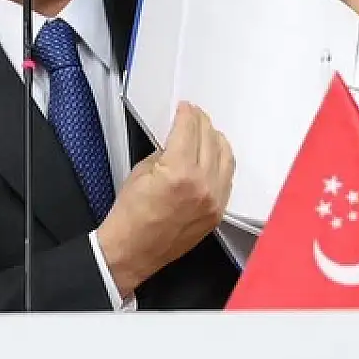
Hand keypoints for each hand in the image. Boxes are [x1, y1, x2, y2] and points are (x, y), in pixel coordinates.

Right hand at [96, 101, 234, 293]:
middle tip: (194, 115)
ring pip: (226, 156)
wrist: (133, 251)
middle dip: (201, 122)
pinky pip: (228, 178)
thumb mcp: (141, 171)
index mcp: (180, 171)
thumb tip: (179, 137)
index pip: (190, 130)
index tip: (185, 107)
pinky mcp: (218, 211)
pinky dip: (222, 162)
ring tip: (206, 132)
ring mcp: (214, 199)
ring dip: (216, 139)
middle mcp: (203, 184)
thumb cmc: (130, 213)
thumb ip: (165, 150)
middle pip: (211, 139)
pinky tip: (214, 156)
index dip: (187, 114)